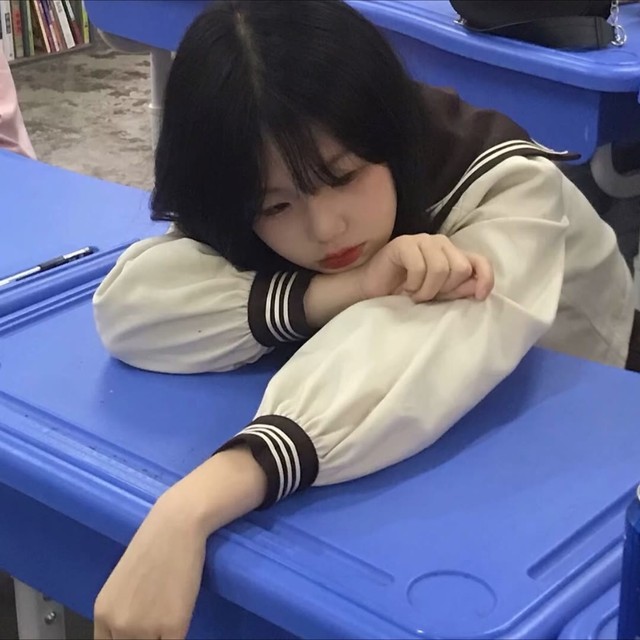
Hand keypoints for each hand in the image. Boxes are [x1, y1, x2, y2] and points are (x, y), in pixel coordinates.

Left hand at [94, 493, 206, 639]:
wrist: (178, 524)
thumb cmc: (157, 542)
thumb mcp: (126, 581)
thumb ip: (124, 610)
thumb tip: (131, 631)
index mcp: (103, 612)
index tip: (139, 636)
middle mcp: (119, 624)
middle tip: (155, 629)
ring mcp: (146, 628)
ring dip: (161, 638)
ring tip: (170, 622)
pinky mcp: (174, 626)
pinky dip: (178, 636)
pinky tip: (181, 623)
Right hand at [358, 234, 493, 302]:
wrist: (373, 290)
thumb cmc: (405, 291)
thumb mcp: (438, 294)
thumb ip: (459, 289)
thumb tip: (479, 288)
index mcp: (453, 253)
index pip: (479, 261)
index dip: (485, 278)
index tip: (479, 297)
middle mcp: (441, 243)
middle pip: (460, 268)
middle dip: (445, 289)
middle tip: (428, 295)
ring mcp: (422, 240)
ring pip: (441, 268)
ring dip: (427, 290)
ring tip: (415, 294)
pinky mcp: (404, 243)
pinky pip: (420, 267)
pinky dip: (413, 284)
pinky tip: (405, 287)